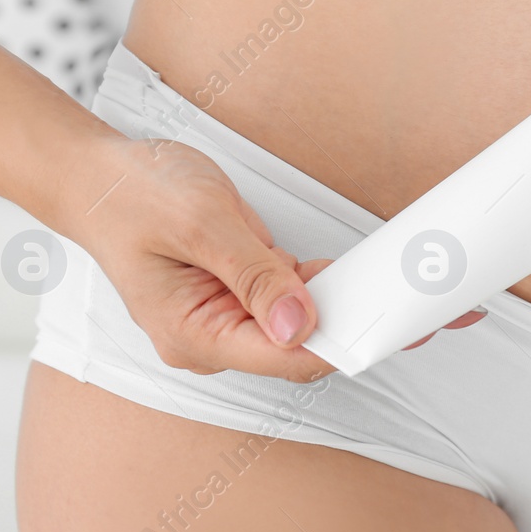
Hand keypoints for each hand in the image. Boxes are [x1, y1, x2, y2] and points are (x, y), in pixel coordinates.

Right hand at [60, 135, 481, 381]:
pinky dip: (334, 286)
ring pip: (309, 322)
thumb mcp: (200, 223)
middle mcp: (216, 336)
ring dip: (358, 306)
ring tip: (417, 293)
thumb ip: (253, 274)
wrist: (98, 175)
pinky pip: (298, 296)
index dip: (347, 343)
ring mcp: (230, 315)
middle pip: (307, 346)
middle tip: (432, 310)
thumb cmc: (134, 196)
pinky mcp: (242, 290)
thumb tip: (303, 322)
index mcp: (196, 335)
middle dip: (369, 327)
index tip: (397, 326)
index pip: (287, 355)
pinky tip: (373, 276)